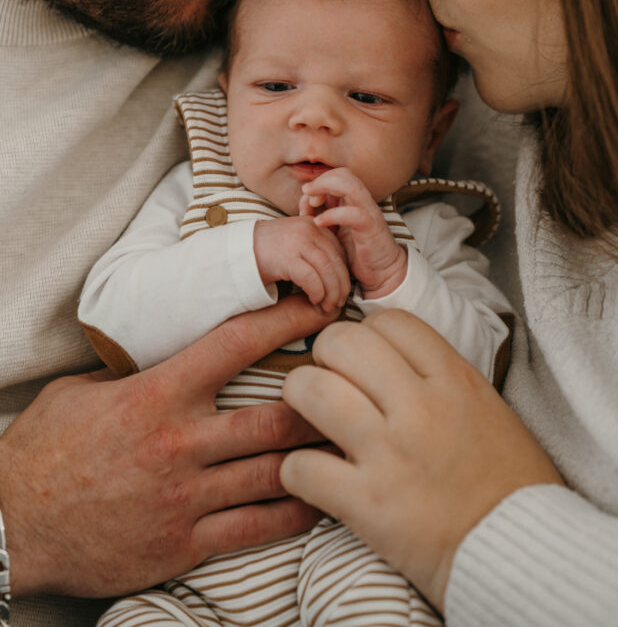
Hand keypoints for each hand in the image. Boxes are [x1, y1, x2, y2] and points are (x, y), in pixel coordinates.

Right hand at [0, 295, 335, 598]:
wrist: (12, 525)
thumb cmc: (46, 450)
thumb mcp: (84, 391)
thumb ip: (137, 372)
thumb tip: (174, 353)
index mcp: (156, 394)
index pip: (235, 344)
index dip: (284, 319)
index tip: (317, 305)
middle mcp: (179, 443)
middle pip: (273, 418)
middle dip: (320, 399)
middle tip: (354, 384)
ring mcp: (185, 497)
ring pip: (274, 472)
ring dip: (317, 456)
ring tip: (352, 440)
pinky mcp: (183, 543)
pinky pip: (256, 528)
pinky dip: (294, 513)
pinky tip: (320, 499)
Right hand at [254, 216, 350, 312]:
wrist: (239, 250)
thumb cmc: (269, 250)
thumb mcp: (296, 241)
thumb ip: (315, 249)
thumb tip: (337, 272)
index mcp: (314, 225)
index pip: (339, 251)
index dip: (344, 273)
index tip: (343, 289)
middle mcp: (309, 230)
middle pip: (336, 261)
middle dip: (341, 285)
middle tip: (340, 302)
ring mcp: (298, 242)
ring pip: (327, 271)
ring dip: (331, 292)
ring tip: (328, 306)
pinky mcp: (287, 257)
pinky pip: (312, 279)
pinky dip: (317, 292)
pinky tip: (315, 300)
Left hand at [281, 310, 563, 612]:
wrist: (523, 552)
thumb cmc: (510, 482)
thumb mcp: (487, 406)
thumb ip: (439, 376)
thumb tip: (391, 357)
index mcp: (454, 379)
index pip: (389, 321)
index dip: (367, 333)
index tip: (364, 357)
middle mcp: (420, 407)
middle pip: (342, 343)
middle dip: (324, 356)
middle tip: (329, 379)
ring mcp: (390, 453)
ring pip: (312, 391)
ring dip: (299, 399)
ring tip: (308, 416)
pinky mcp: (367, 503)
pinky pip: (302, 466)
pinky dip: (296, 471)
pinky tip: (310, 476)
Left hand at [300, 167, 406, 296]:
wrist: (381, 273)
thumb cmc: (356, 252)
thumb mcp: (334, 230)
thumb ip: (322, 214)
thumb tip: (305, 202)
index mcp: (353, 200)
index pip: (337, 175)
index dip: (319, 181)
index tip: (306, 197)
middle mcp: (362, 202)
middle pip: (343, 174)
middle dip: (321, 180)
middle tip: (307, 194)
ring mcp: (368, 212)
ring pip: (350, 186)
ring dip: (326, 188)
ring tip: (312, 202)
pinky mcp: (370, 228)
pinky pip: (352, 214)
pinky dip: (332, 214)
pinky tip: (318, 223)